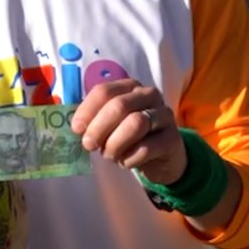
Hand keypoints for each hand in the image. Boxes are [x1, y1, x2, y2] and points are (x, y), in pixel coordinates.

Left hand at [70, 78, 186, 185]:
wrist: (163, 156)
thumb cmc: (129, 137)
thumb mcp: (112, 124)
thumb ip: (94, 120)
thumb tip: (76, 128)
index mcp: (130, 87)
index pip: (104, 91)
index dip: (87, 110)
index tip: (77, 129)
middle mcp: (149, 95)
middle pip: (119, 105)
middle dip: (99, 128)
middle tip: (89, 145)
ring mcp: (164, 115)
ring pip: (136, 124)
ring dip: (115, 143)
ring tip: (109, 155)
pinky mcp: (172, 139)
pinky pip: (147, 148)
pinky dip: (130, 158)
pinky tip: (126, 162)